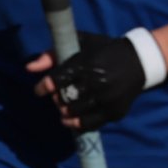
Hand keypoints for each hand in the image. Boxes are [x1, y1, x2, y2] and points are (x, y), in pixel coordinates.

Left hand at [29, 32, 144, 130]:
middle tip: (57, 97)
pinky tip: (71, 121)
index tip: (39, 90)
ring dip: (65, 112)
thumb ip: (52, 54)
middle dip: (57, 99)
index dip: (44, 87)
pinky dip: (78, 124)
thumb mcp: (79, 43)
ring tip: (63, 108)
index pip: (57, 80)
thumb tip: (29, 68)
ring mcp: (107, 99)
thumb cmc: (103, 50)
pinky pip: (92, 124)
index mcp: (86, 64)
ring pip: (76, 112)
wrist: (139, 61)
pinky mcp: (116, 111)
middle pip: (65, 99)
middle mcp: (96, 83)